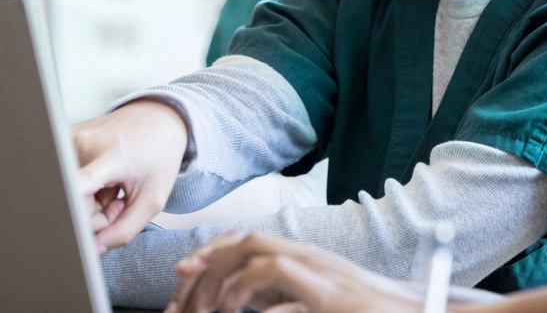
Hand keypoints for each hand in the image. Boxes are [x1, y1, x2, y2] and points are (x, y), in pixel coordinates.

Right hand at [72, 100, 188, 251]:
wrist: (158, 119)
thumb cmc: (158, 155)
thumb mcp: (153, 199)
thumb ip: (125, 230)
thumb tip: (93, 249)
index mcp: (110, 157)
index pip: (75, 187)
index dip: (71, 215)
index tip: (72, 231)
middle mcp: (83, 145)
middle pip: (72, 204)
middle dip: (93, 216)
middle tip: (118, 201)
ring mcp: (70, 140)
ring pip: (68, 195)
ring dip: (88, 202)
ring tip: (112, 186)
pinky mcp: (63, 141)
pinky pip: (66, 181)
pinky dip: (83, 189)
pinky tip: (101, 179)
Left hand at [166, 233, 427, 312]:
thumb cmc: (365, 312)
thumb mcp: (314, 303)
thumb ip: (282, 297)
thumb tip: (247, 301)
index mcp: (303, 260)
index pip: (248, 242)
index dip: (213, 254)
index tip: (184, 277)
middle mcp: (308, 257)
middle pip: (246, 240)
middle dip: (208, 259)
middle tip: (180, 284)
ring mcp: (318, 270)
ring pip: (257, 249)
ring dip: (223, 274)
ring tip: (204, 304)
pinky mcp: (326, 290)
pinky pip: (278, 273)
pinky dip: (249, 286)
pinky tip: (234, 308)